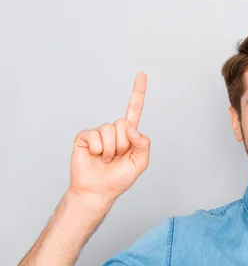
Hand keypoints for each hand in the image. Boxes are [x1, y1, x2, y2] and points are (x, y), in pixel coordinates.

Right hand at [68, 72, 150, 205]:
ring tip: (106, 160)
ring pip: (110, 130)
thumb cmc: (119, 179)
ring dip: (111, 150)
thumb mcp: (139, 163)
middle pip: (123, 123)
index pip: (134, 109)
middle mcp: (113, 130)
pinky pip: (95, 136)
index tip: (142, 74)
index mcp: (128, 134)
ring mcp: (98, 133)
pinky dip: (99, 150)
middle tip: (117, 157)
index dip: (138, 92)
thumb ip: (143, 145)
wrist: (98, 191)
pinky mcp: (85, 137)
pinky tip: (96, 157)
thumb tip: (133, 129)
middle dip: (123, 144)